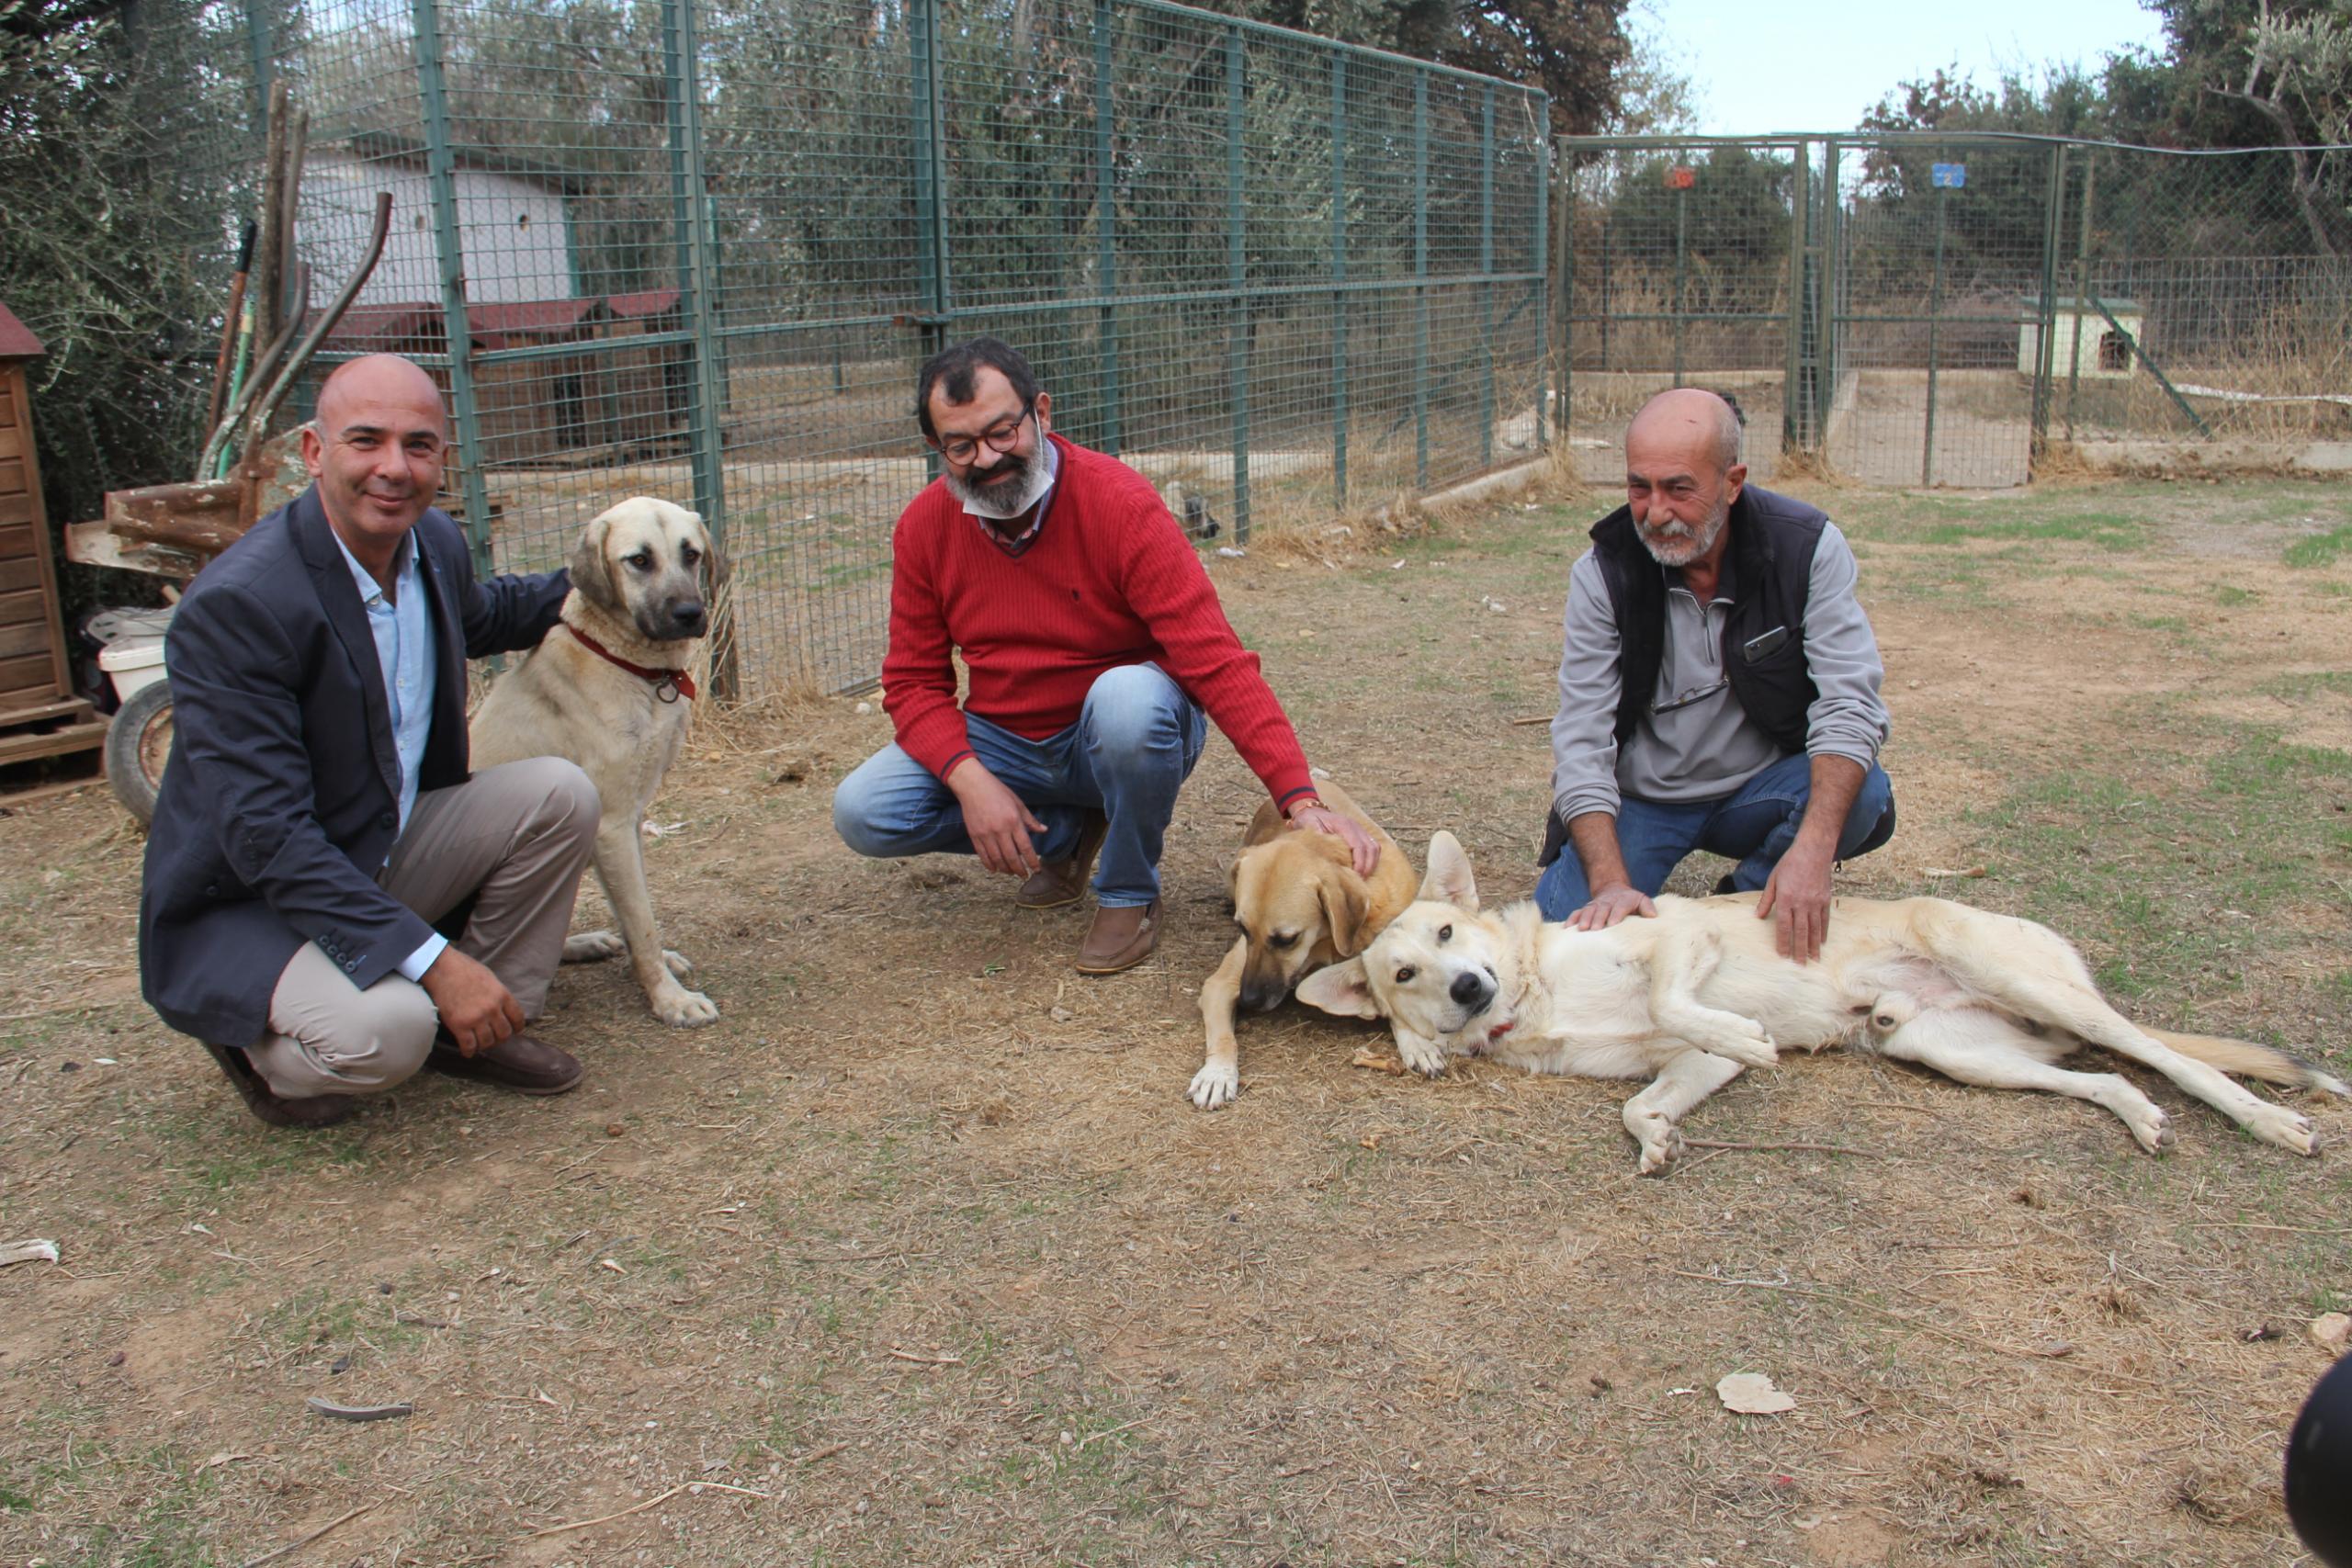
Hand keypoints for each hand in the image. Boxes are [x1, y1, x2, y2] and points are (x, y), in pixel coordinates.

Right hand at [420, 948, 524, 1055]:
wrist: (442, 968)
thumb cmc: (464, 969)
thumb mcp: (490, 978)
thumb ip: (498, 995)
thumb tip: (502, 1008)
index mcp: (502, 995)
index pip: (518, 1018)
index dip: (517, 1027)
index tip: (514, 1030)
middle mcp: (492, 1009)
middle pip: (504, 1033)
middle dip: (500, 1038)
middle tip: (494, 1038)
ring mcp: (476, 1018)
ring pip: (488, 1042)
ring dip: (485, 1045)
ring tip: (481, 1044)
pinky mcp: (459, 1025)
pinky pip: (469, 1045)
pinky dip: (469, 1051)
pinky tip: (468, 1051)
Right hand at [947, 761, 1044, 876]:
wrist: (973, 785)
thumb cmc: (998, 792)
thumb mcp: (1018, 803)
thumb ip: (1030, 820)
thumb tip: (1044, 830)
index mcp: (1013, 821)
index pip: (1026, 847)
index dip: (1032, 861)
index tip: (1037, 870)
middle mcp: (1000, 830)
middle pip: (1011, 857)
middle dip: (1019, 869)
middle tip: (1024, 875)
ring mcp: (986, 834)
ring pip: (997, 859)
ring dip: (1005, 869)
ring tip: (1011, 872)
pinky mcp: (974, 835)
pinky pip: (983, 855)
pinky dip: (989, 865)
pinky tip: (995, 869)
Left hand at [1288, 803, 1379, 876]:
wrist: (1312, 811)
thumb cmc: (1309, 820)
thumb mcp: (1309, 825)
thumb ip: (1316, 836)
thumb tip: (1323, 850)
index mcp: (1344, 825)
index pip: (1358, 845)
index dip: (1359, 863)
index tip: (1354, 876)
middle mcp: (1356, 826)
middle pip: (1370, 848)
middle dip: (1367, 867)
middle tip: (1359, 881)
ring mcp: (1360, 830)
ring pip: (1375, 848)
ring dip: (1371, 864)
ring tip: (1362, 878)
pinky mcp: (1361, 835)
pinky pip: (1373, 848)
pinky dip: (1371, 860)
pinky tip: (1364, 871)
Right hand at [1568, 883, 1655, 929]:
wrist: (1614, 890)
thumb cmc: (1630, 901)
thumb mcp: (1641, 900)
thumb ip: (1647, 906)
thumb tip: (1652, 916)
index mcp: (1622, 900)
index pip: (1619, 907)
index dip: (1615, 914)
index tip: (1612, 924)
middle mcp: (1607, 902)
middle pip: (1602, 909)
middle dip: (1598, 918)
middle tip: (1596, 929)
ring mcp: (1595, 905)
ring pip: (1589, 910)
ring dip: (1585, 919)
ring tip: (1582, 929)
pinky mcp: (1586, 909)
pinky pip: (1577, 912)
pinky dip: (1572, 919)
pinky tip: (1567, 928)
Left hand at [1756, 840, 1833, 961]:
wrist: (1813, 850)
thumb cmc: (1790, 863)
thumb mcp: (1773, 879)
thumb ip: (1766, 899)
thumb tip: (1758, 916)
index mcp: (1786, 899)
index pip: (1784, 926)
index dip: (1783, 942)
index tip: (1783, 956)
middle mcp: (1801, 903)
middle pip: (1800, 932)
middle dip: (1800, 950)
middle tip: (1800, 965)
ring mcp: (1815, 902)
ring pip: (1815, 928)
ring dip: (1813, 945)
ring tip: (1813, 959)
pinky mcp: (1826, 899)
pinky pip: (1825, 920)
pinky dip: (1823, 932)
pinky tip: (1822, 942)